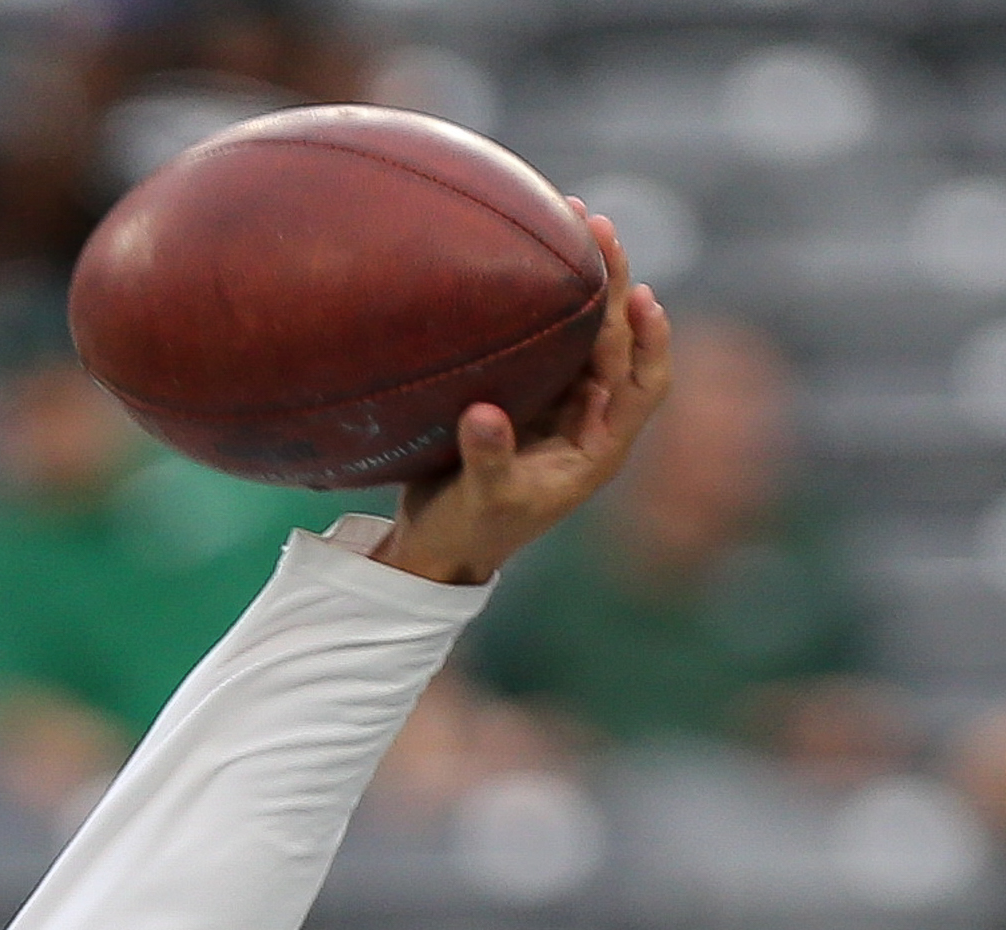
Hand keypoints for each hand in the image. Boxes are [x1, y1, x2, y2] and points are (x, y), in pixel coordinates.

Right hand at [379, 206, 672, 586]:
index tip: (640, 296)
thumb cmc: (470, 534)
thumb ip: (489, 460)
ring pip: (581, 332)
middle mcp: (586, 417)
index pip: (644, 384)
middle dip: (611, 283)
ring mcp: (557, 403)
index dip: (650, 341)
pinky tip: (527, 264)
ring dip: (579, 282)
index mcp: (598, 448)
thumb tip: (484, 414)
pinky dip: (542, 303)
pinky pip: (544, 340)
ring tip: (567, 223)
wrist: (438, 547)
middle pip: (615, 341)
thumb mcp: (482, 503)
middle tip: (594, 226)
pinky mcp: (523, 395)